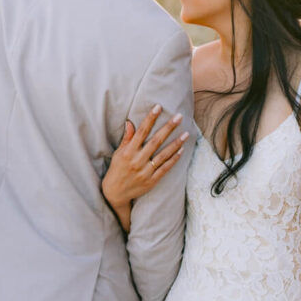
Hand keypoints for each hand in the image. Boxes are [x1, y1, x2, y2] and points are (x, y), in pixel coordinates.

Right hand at [102, 105, 188, 229]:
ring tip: (186, 133)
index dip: (150, 118)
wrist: (115, 193)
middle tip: (179, 116)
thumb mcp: (118, 153)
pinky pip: (165, 168)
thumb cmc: (116, 169)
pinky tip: (181, 150)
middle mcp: (137, 160)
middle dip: (168, 128)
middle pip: (156, 141)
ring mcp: (145, 171)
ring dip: (176, 143)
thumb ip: (126, 138)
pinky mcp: (151, 181)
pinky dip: (173, 159)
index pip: (141, 131)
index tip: (159, 107)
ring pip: (163, 155)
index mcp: (128, 151)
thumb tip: (130, 122)